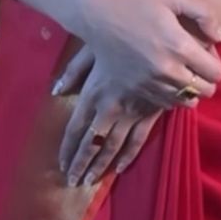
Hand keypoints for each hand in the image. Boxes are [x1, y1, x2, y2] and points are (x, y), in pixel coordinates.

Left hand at [54, 43, 163, 185]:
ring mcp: (131, 113)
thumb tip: (56, 91)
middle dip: (81, 163)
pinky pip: (138, 140)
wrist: (164, 36)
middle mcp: (110, 107)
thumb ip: (75, 69)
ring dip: (100, 165)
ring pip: (112, 146)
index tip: (61, 164)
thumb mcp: (94, 47)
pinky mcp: (151, 112)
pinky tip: (120, 168)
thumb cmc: (125, 36)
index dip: (68, 147)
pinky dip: (128, 156)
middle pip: (92, 142)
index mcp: (93, 92)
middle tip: (72, 183)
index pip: (76, 127)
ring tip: (90, 181)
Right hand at [70, 0, 220, 110]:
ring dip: (190, 89)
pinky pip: (165, 104)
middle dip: (207, 79)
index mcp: (179, 46)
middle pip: (205, 92)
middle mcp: (167, 70)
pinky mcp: (135, 90)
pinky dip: (171, 95)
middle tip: (197, 64)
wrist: (95, 13)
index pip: (216, 73)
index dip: (216, 64)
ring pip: (186, 101)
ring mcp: (150, 83)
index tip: (207, 53)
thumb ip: (205, 15)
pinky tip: (165, 77)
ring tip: (181, 71)